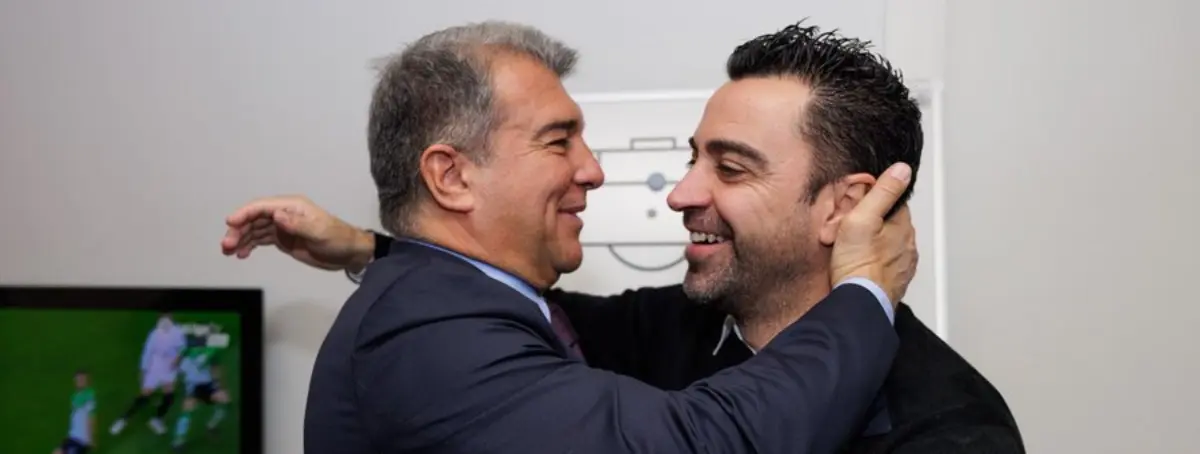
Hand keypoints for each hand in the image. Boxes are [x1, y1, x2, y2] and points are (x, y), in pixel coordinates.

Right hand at [220, 195, 374, 271]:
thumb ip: (297, 225)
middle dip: (238, 230)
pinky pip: (261, 239)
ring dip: (240, 239)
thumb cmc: (337, 239)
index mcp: (292, 206)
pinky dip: (249, 246)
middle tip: (226, 246)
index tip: (230, 223)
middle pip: (254, 218)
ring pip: (254, 230)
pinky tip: (241, 254)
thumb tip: (276, 215)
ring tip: (228, 252)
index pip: (262, 206)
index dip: (244, 213)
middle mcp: (284, 214)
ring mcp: (282, 227)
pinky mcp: (283, 239)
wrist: (348, 253)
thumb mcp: (319, 232)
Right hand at [830, 163, 918, 305]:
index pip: (893, 201)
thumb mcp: (862, 218)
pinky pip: (885, 265)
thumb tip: (901, 169)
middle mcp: (908, 245)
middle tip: (850, 228)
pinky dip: (874, 263)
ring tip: (851, 249)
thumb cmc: (857, 265)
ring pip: (889, 245)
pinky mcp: (895, 283)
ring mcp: (903, 266)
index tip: (857, 205)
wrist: (859, 304)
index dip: (874, 200)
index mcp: (903, 225)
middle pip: (891, 224)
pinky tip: (858, 266)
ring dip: (875, 244)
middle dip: (874, 223)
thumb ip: (883, 192)